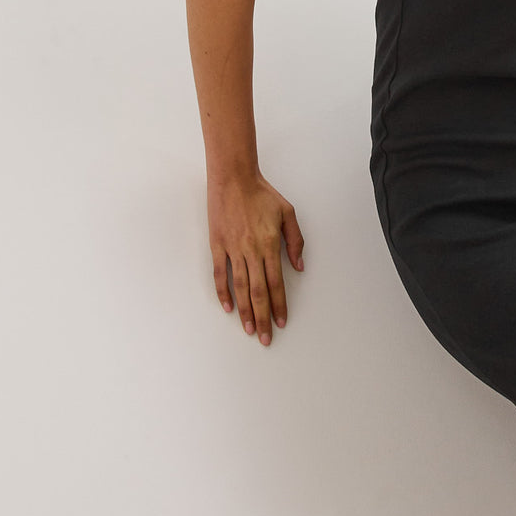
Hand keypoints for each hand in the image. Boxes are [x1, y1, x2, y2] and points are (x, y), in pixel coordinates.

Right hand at [207, 169, 304, 344]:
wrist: (233, 178)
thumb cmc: (262, 194)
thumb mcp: (288, 213)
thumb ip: (295, 241)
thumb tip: (298, 267)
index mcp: (269, 244)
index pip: (276, 283)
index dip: (279, 305)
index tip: (282, 322)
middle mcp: (251, 250)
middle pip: (258, 292)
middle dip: (263, 317)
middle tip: (265, 338)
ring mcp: (232, 249)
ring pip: (239, 288)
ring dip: (245, 311)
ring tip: (249, 329)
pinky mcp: (217, 245)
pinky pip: (220, 274)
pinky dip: (223, 292)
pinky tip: (228, 308)